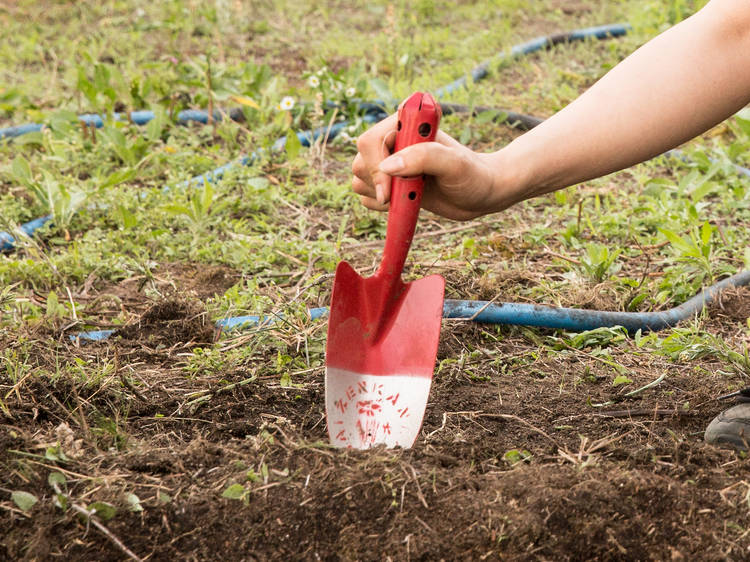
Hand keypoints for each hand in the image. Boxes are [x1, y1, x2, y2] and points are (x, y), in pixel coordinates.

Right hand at [351, 112, 509, 220]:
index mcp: (406, 125)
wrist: (481, 194)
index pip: (371, 140)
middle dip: (377, 184)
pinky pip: (365, 196)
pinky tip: (403, 203)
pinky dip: (378, 205)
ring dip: (378, 195)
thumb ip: (423, 158)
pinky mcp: (390, 184)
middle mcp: (394, 142)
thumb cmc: (473, 175)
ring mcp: (391, 163)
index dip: (375, 166)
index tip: (389, 190)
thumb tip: (387, 167)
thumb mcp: (454, 164)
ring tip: (410, 196)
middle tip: (400, 198)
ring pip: (359, 180)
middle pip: (361, 162)